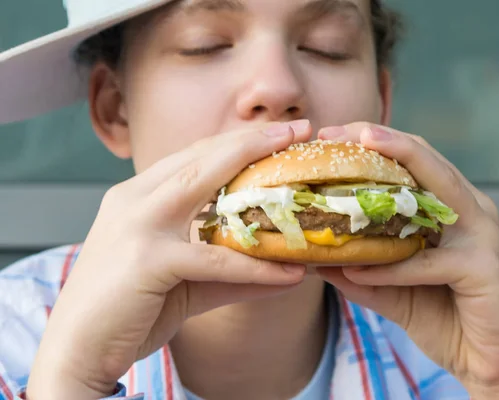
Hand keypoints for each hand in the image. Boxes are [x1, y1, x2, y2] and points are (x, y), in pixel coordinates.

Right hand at [26, 121, 311, 399]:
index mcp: (137, 196)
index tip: (278, 134)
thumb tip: (286, 269)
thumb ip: (232, 270)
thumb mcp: (186, 282)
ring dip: (257, 174)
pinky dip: (254, 265)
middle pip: (202, 156)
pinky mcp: (146, 259)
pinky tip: (290, 272)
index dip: (237, 142)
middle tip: (299, 129)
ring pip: (204, 185)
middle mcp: (134, 199)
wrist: (77, 351)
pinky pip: (213, 258)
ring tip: (301, 170)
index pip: (193, 157)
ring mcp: (137, 225)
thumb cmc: (127, 310)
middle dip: (253, 139)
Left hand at [316, 123, 498, 399]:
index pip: (411, 159)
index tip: (328, 136)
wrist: (492, 361)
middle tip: (334, 133)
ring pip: (438, 187)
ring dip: (396, 165)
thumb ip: (360, 269)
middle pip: (424, 158)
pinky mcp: (484, 267)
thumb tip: (313, 257)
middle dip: (379, 139)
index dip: (372, 141)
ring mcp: (480, 233)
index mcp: (449, 206)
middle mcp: (469, 209)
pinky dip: (392, 267)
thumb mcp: (392, 289)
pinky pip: (429, 261)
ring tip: (357, 154)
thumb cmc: (444, 316)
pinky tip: (357, 270)